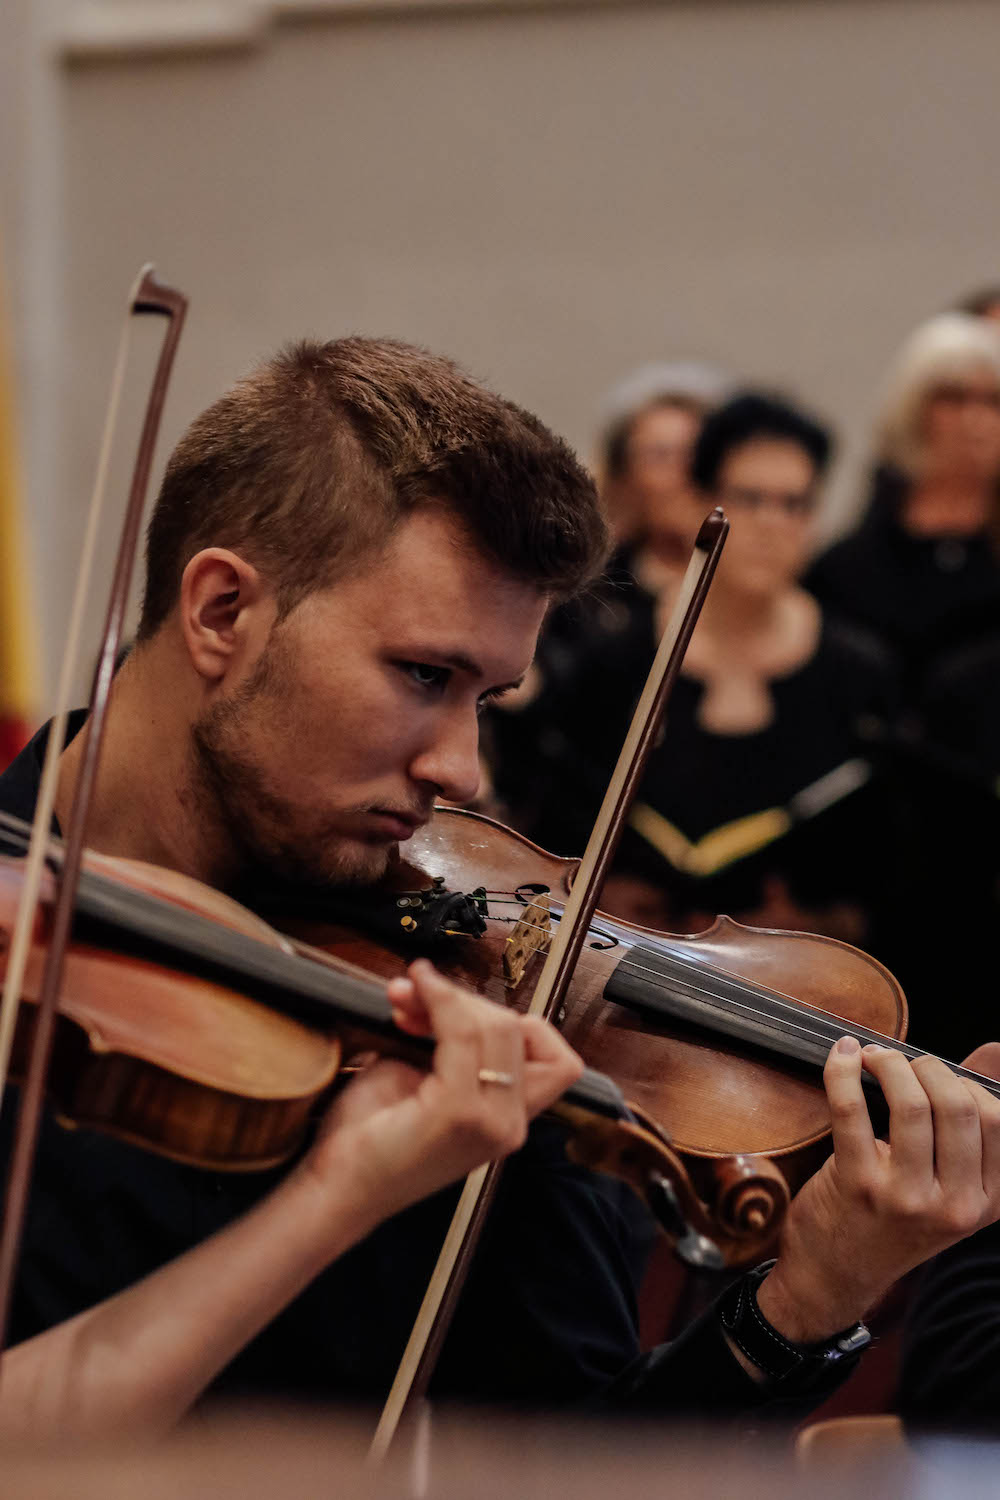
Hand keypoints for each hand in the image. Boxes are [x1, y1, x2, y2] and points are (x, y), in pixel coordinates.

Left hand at [299, 960, 582, 1226]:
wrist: (337, 1189)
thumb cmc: (370, 1138)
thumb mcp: (420, 1078)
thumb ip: (445, 1039)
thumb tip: (432, 986)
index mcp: (506, 1117)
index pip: (549, 1053)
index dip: (511, 1020)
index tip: (457, 1011)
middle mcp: (509, 1124)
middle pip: (519, 1029)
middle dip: (467, 998)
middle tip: (416, 994)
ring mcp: (490, 1122)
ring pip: (497, 1027)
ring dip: (450, 999)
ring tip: (406, 997)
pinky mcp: (458, 1114)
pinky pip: (463, 1037)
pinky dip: (438, 1007)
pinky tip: (406, 1002)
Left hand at [757, 1035, 999, 1341]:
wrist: (836, 1276)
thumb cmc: (892, 1218)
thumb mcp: (946, 1182)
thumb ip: (972, 1120)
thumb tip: (995, 1050)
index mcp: (987, 1202)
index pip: (997, 1119)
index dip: (965, 1081)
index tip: (936, 1075)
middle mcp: (956, 1205)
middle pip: (959, 1105)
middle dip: (928, 1067)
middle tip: (903, 1063)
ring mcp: (908, 1198)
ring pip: (912, 1104)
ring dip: (889, 1063)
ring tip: (873, 1058)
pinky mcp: (859, 1185)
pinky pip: (852, 1108)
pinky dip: (842, 1070)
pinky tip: (841, 1055)